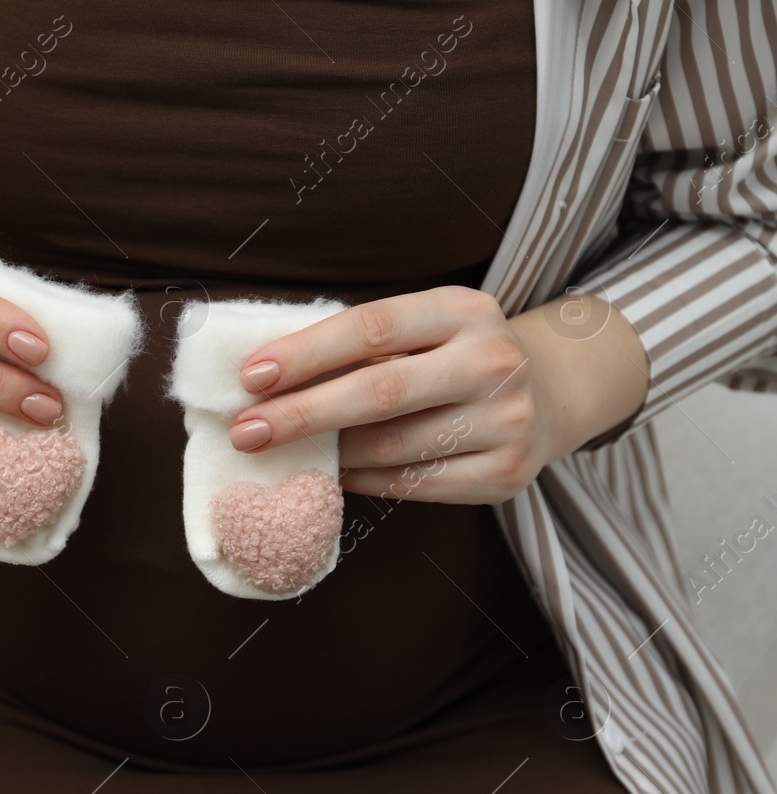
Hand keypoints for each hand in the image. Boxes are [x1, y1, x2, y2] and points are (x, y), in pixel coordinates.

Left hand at [226, 285, 649, 503]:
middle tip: (245, 432)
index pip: (373, 326)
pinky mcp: (504, 474)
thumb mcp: (422, 328)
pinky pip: (410, 484)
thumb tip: (262, 380)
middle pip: (380, 392)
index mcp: (465, 310)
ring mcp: (506, 421)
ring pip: (390, 447)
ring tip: (284, 452)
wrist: (547, 394)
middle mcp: (494, 362)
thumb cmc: (451, 357)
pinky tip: (335, 471)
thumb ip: (359, 346)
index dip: (307, 353)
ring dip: (327, 453)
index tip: (250, 377)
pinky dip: (362, 479)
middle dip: (302, 414)